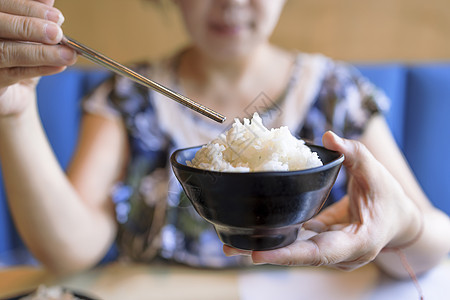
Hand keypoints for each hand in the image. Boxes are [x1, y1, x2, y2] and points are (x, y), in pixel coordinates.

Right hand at [0, 0, 76, 116]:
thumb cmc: (19, 56)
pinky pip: (14, 74)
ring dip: (41, 52)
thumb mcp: (29, 34)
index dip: (28, 8)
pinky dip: (40, 69)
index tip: (57, 17)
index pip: (3, 5)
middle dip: (30, 27)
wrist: (14, 92)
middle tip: (58, 33)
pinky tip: (59, 66)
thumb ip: (34, 15)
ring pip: (7, 52)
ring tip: (67, 54)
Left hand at [223, 131, 420, 270]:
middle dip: (265, 253)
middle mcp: (341, 254)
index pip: (319, 252)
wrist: (398, 220)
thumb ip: (354, 154)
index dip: (288, 254)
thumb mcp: (375, 173)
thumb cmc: (389, 198)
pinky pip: (296, 243)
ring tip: (229, 244)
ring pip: (294, 252)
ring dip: (264, 247)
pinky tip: (250, 231)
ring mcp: (330, 252)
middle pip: (299, 257)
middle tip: (229, 248)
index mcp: (357, 242)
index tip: (257, 253)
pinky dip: (275, 238)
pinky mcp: (321, 243)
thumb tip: (329, 137)